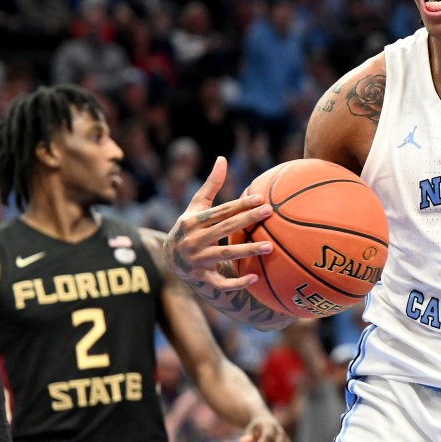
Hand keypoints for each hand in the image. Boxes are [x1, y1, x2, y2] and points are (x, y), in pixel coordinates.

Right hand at [163, 157, 274, 291]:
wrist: (170, 259)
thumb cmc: (190, 226)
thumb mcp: (196, 206)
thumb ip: (211, 185)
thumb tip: (222, 158)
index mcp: (193, 221)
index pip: (221, 211)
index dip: (240, 205)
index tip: (260, 198)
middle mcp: (194, 240)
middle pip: (225, 228)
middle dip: (248, 220)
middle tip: (270, 212)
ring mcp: (197, 260)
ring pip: (226, 255)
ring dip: (248, 251)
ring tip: (269, 246)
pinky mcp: (202, 278)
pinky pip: (220, 283)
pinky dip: (236, 283)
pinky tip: (255, 278)